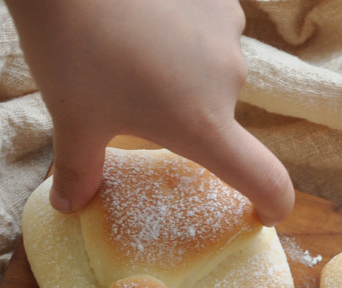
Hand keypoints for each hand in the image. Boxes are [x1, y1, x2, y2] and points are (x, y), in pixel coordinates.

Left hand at [4, 0, 293, 224]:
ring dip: (184, 64)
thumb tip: (67, 205)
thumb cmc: (72, 48)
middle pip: (218, 113)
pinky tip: (147, 11)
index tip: (264, 213)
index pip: (265, 179)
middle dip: (183, 110)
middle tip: (131, 90)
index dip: (275, 202)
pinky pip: (210, 22)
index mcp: (201, 125)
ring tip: (133, 42)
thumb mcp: (72, 117)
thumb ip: (79, 167)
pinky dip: (184, 24)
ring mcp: (228, 32)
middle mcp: (228, 81)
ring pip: (212, 64)